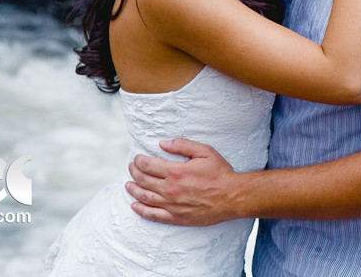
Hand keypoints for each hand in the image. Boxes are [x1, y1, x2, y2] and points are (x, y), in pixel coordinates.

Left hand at [124, 138, 241, 225]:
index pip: (148, 165)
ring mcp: (172, 205)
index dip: (139, 161)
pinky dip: (141, 210)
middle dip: (134, 172)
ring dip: (133, 190)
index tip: (137, 158)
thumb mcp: (205, 152)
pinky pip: (153, 215)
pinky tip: (134, 205)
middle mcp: (170, 189)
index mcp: (176, 172)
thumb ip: (183, 145)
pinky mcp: (176, 217)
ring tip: (128, 185)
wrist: (232, 197)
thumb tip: (162, 143)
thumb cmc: (220, 173)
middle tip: (131, 168)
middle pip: (144, 180)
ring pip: (144, 197)